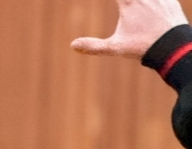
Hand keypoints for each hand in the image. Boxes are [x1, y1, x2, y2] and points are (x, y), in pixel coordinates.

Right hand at [72, 0, 187, 57]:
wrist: (172, 46)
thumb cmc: (142, 47)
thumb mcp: (115, 48)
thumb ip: (93, 46)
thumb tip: (72, 45)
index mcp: (129, 3)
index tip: (119, 2)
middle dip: (127, 1)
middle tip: (126, 5)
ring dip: (138, 3)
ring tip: (136, 9)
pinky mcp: (171, 0)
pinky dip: (154, 2)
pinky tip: (151, 5)